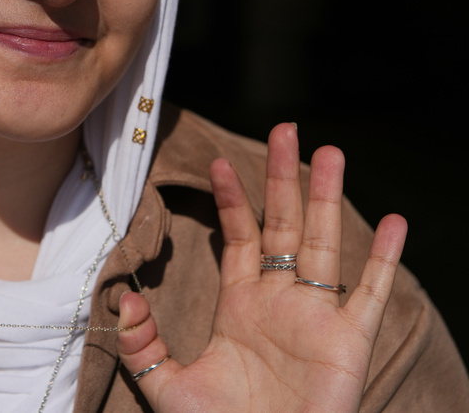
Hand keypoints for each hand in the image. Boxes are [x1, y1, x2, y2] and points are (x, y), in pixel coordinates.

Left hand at [117, 123, 406, 411]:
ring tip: (330, 152)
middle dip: (283, 177)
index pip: (239, 234)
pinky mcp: (348, 342)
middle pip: (283, 223)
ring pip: (324, 243)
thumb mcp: (166, 386)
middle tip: (285, 128)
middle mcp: (280, 300)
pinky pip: (368, 293)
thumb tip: (120, 301)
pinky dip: (383, 259)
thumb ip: (141, 345)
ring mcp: (315, 316)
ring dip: (328, 198)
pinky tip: (393, 221)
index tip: (217, 162)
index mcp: (240, 303)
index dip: (232, 199)